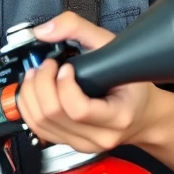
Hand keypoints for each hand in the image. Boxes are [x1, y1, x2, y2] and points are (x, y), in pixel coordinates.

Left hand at [19, 11, 156, 153]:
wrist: (143, 115)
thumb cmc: (131, 83)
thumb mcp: (112, 46)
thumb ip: (78, 29)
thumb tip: (42, 32)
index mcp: (118, 116)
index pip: (78, 110)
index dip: (64, 85)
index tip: (65, 67)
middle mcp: (100, 137)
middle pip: (52, 115)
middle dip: (41, 83)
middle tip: (46, 66)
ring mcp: (83, 144)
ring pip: (40, 123)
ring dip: (31, 93)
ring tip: (37, 74)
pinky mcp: (69, 144)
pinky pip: (38, 129)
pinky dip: (29, 106)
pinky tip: (34, 89)